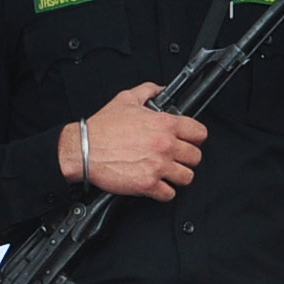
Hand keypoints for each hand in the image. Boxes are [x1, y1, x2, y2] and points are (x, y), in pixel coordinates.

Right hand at [68, 85, 207, 200]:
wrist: (83, 149)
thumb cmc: (101, 128)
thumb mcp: (126, 99)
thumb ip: (147, 91)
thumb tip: (159, 89)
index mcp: (164, 124)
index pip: (200, 133)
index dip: (196, 138)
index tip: (190, 141)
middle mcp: (165, 145)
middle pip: (196, 157)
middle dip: (187, 158)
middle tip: (176, 158)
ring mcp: (158, 166)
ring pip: (186, 177)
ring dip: (178, 176)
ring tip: (168, 173)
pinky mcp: (147, 184)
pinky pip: (169, 194)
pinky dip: (164, 192)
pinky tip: (157, 185)